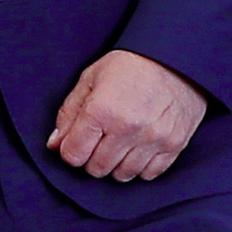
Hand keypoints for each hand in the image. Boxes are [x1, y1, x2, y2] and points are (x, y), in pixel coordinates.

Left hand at [45, 48, 208, 184]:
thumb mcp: (91, 78)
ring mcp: (154, 139)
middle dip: (92, 158)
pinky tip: (138, 147)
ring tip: (119, 142)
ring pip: (122, 175)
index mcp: (103, 109)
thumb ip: (69, 113)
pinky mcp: (175, 144)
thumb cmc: (131, 65)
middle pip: (97, 169)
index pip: (74, 155)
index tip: (78, 140)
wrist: (176, 56)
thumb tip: (55, 144)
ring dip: (116, 164)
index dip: (71, 149)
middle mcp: (129, 128)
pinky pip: (149, 174)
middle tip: (99, 139)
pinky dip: (140, 166)